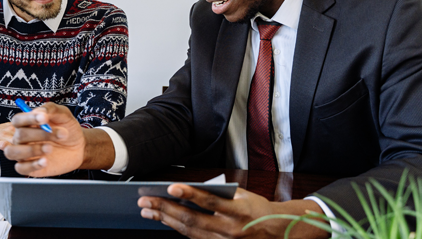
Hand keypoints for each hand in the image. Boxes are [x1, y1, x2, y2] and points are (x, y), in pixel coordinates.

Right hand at [4, 102, 87, 176]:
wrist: (78, 147)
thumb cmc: (67, 128)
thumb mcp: (63, 115)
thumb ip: (51, 109)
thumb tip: (39, 111)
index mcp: (27, 123)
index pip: (18, 120)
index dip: (28, 118)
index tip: (44, 118)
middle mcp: (22, 138)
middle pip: (19, 136)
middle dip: (40, 134)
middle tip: (61, 134)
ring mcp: (24, 153)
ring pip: (12, 152)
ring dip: (31, 150)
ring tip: (50, 148)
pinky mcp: (29, 167)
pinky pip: (21, 168)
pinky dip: (31, 165)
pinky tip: (45, 161)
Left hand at [138, 185, 328, 238]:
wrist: (276, 231)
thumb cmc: (256, 208)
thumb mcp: (243, 195)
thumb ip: (218, 193)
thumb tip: (189, 189)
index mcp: (239, 212)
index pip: (210, 202)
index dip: (190, 195)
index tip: (171, 187)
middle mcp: (230, 230)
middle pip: (193, 220)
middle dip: (166, 209)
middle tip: (145, 200)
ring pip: (189, 232)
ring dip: (165, 219)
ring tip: (147, 210)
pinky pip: (193, 238)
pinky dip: (176, 227)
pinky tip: (163, 219)